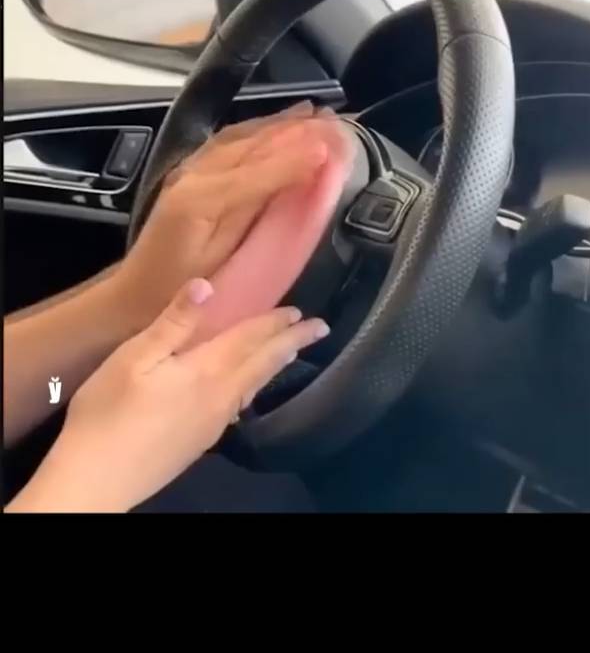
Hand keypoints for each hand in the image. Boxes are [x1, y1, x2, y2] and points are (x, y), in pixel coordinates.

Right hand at [8, 279, 328, 512]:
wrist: (97, 479)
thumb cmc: (108, 412)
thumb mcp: (134, 356)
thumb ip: (174, 322)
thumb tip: (208, 284)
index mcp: (208, 370)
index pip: (251, 338)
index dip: (276, 322)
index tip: (302, 311)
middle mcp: (220, 397)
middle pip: (264, 364)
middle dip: (291, 343)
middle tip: (319, 329)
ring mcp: (212, 424)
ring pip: (254, 386)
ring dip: (274, 365)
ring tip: (289, 352)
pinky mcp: (200, 443)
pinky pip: (238, 406)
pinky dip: (252, 388)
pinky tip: (245, 390)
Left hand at [113, 102, 330, 330]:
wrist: (133, 295)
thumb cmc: (180, 288)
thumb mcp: (221, 261)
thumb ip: (254, 220)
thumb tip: (293, 190)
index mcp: (201, 198)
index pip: (257, 170)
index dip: (295, 158)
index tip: (330, 146)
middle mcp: (194, 174)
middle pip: (251, 144)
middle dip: (294, 130)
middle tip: (333, 121)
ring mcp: (190, 170)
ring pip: (240, 137)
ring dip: (278, 123)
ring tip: (313, 113)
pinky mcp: (190, 173)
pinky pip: (228, 143)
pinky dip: (257, 130)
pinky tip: (276, 126)